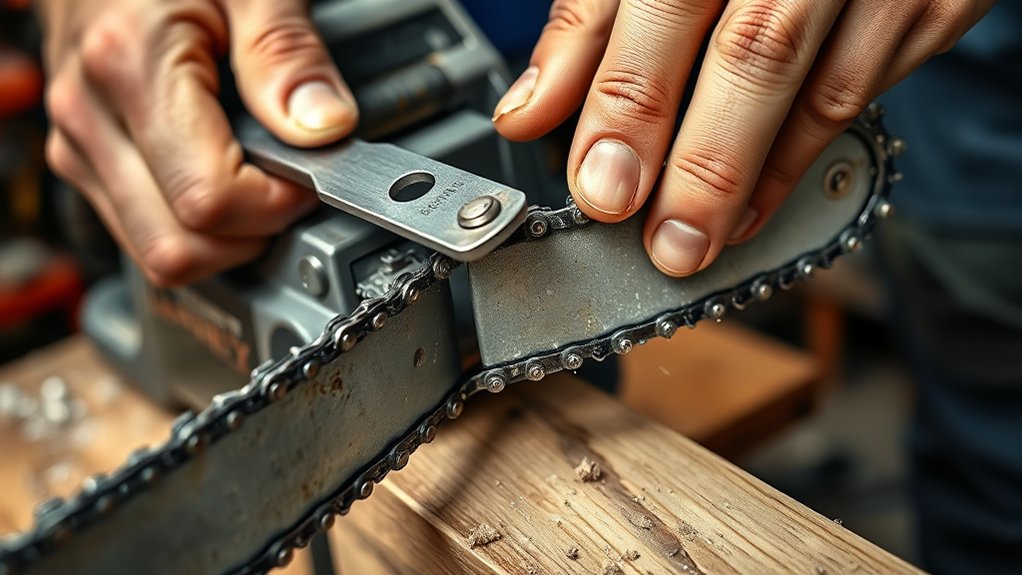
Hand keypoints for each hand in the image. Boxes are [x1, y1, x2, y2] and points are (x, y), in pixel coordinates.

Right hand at [40, 0, 356, 284]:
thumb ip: (287, 53)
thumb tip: (324, 128)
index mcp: (131, 65)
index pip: (211, 199)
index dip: (277, 201)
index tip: (311, 171)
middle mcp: (90, 115)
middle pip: (178, 248)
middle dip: (252, 234)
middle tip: (289, 182)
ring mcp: (79, 143)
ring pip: (157, 252)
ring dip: (223, 238)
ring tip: (258, 176)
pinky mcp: (84, 157)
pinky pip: (144, 229)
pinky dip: (195, 226)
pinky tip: (225, 176)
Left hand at [493, 0, 992, 276]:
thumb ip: (591, 29)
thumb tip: (528, 113)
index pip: (662, 9)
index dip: (629, 105)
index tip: (601, 187)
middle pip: (754, 54)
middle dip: (703, 165)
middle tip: (666, 245)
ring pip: (823, 91)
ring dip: (756, 181)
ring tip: (702, 241)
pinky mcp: (934, 3)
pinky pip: (868, 95)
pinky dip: (804, 160)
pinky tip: (757, 205)